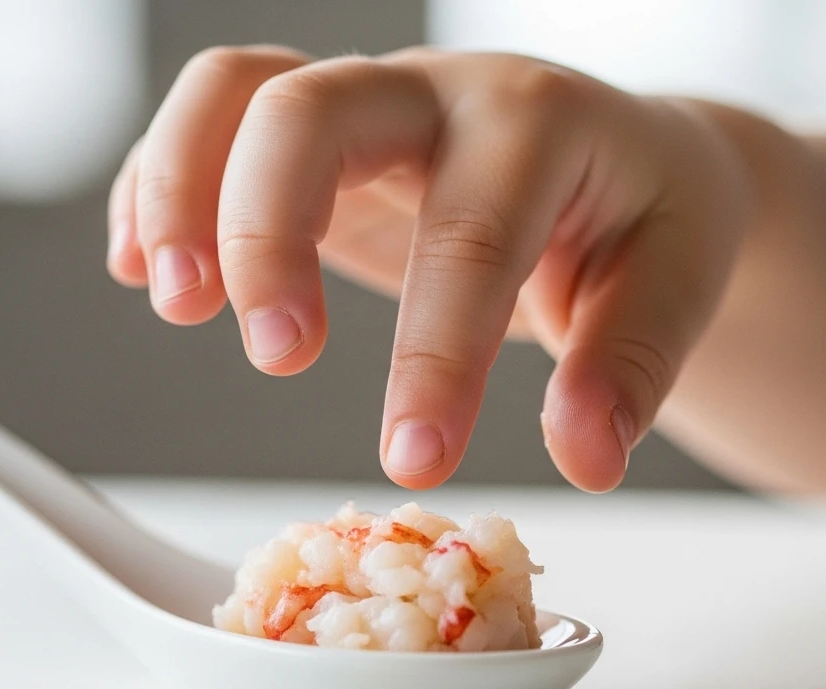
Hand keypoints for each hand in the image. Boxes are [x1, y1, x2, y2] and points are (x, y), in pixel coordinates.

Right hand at [106, 46, 746, 491]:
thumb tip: (586, 458)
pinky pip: (213, 120)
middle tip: (274, 355)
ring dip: (181, 188)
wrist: (631, 152)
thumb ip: (631, 364)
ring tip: (170, 304)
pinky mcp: (319, 138)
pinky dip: (161, 182)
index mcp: (540, 122)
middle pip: (312, 111)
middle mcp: (437, 94)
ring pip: (238, 90)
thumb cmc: (648, 214)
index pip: (471, 231)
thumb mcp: (678, 279)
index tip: (415, 461)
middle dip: (267, 231)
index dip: (434, 352)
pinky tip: (147, 269)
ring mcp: (368, 105)